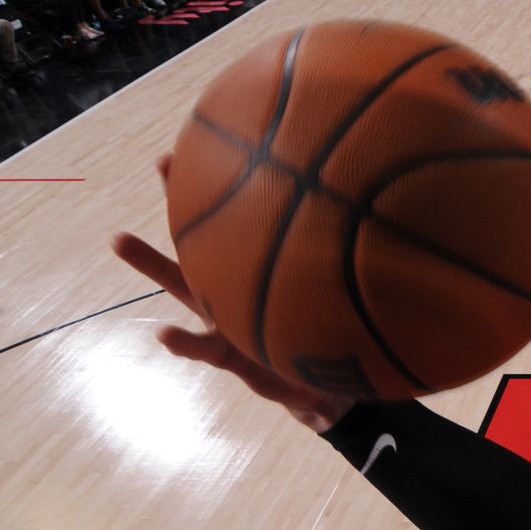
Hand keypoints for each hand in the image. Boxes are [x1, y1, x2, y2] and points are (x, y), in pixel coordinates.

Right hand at [115, 157, 356, 432]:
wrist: (328, 392)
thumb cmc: (332, 342)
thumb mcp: (354, 308)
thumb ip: (368, 276)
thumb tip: (409, 225)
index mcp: (261, 271)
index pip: (252, 218)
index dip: (244, 180)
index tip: (247, 137)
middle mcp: (238, 286)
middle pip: (210, 233)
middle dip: (191, 197)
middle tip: (164, 160)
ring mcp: (225, 319)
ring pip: (183, 284)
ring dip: (153, 262)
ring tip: (121, 237)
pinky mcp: (229, 356)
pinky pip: (201, 348)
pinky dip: (182, 342)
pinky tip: (162, 334)